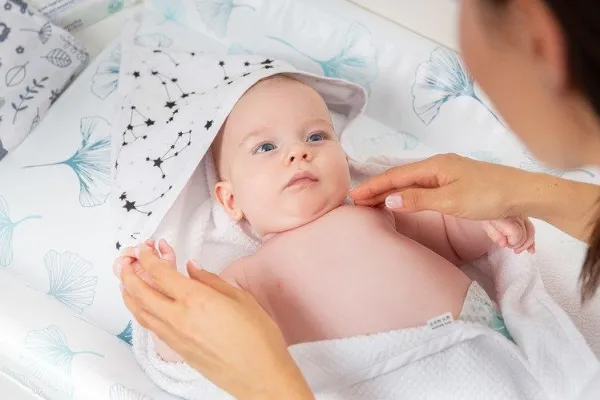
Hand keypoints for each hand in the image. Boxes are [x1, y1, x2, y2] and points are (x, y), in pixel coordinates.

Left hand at [117, 242, 313, 399]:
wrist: (259, 375)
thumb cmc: (257, 339)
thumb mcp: (240, 298)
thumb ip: (211, 280)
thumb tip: (193, 269)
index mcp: (195, 299)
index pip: (159, 273)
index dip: (148, 258)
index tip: (145, 250)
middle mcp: (179, 318)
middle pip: (140, 292)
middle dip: (129, 273)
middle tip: (126, 262)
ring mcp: (175, 336)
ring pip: (140, 312)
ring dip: (129, 294)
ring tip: (126, 282)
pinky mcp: (177, 350)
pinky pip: (150, 327)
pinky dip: (140, 312)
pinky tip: (143, 307)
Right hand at [350, 154, 526, 219]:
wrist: (523, 193)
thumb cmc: (488, 196)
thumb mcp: (451, 201)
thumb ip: (419, 199)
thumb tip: (390, 199)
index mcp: (434, 166)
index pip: (395, 177)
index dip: (373, 187)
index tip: (354, 196)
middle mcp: (438, 165)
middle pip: (401, 177)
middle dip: (378, 188)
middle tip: (357, 200)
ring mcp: (447, 172)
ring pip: (411, 181)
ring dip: (391, 191)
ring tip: (373, 201)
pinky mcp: (455, 181)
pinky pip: (422, 186)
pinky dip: (406, 192)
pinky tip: (403, 198)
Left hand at [484, 217, 535, 253]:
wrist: (484, 202)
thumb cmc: (483, 212)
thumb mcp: (484, 224)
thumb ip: (494, 234)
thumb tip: (504, 244)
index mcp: (506, 216)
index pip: (517, 233)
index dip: (512, 242)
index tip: (504, 244)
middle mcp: (517, 213)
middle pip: (524, 234)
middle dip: (517, 244)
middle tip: (507, 246)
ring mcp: (521, 213)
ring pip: (530, 232)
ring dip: (525, 244)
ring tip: (516, 251)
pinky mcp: (523, 214)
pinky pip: (530, 227)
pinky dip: (531, 240)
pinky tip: (530, 250)